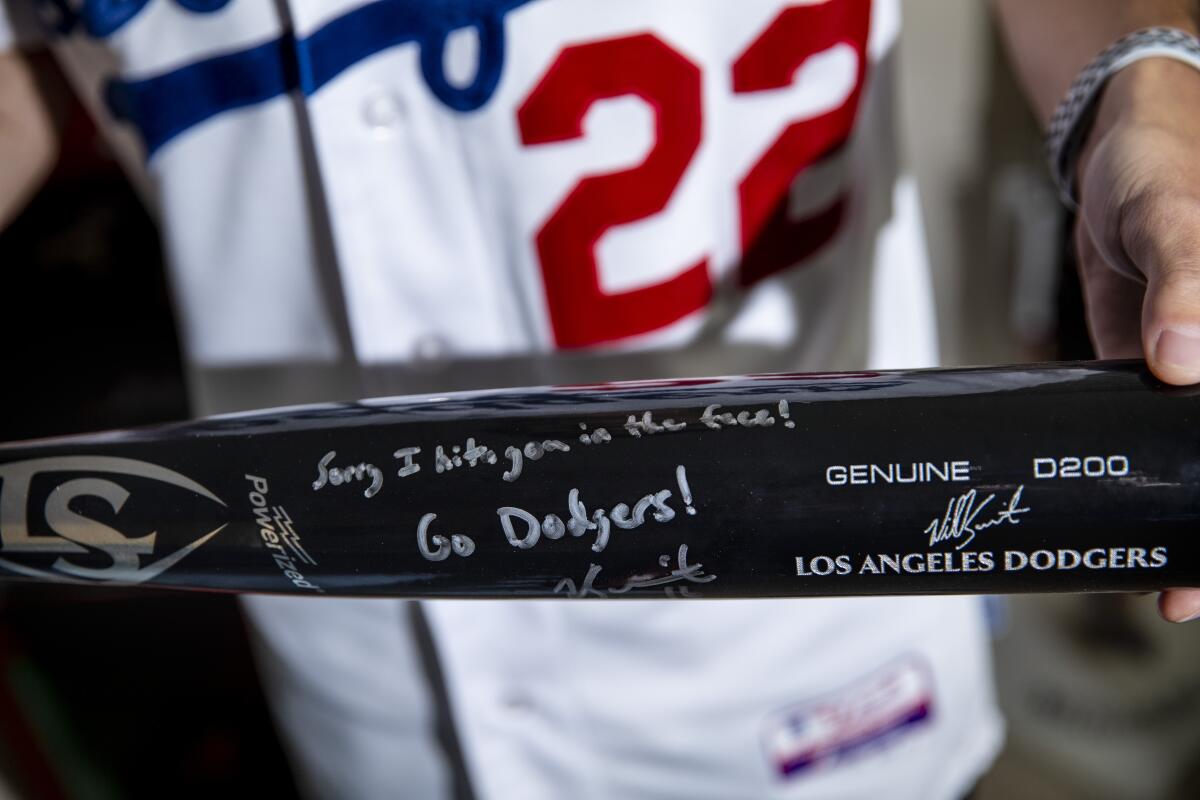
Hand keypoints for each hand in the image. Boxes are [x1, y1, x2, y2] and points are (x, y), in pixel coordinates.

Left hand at [1074, 57, 1199, 622]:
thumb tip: (1184, 356)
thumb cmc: (1162, 167)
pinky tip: (1130, 531)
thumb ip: (1182, 275)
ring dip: (1187, 523)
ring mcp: (1199, 377)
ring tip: (1171, 590)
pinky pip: (1155, 441)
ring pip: (1196, 464)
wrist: (1115, 158)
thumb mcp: (1171, 212)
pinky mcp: (1154, 379)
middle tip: (1192, 594)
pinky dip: (1147, 485)